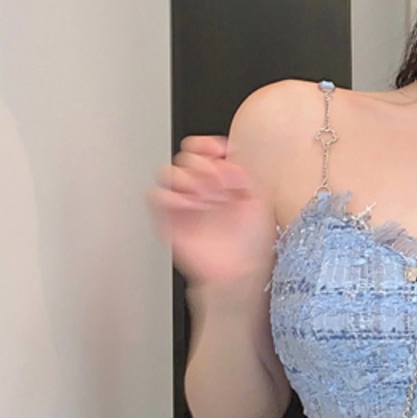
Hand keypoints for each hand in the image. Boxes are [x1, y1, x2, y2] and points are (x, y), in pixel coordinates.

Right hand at [144, 135, 275, 296]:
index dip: (207, 145)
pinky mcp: (169, 220)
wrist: (241, 272)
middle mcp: (200, 189)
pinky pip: (156, 196)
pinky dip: (170, 196)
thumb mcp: (259, 201)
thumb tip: (229, 158)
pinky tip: (191, 206)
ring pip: (167, 172)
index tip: (219, 150)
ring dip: (187, 179)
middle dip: (204, 166)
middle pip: (186, 157)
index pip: (203, 150)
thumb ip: (245, 175)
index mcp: (220, 180)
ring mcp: (183, 204)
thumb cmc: (252, 242)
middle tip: (220, 184)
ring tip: (206, 197)